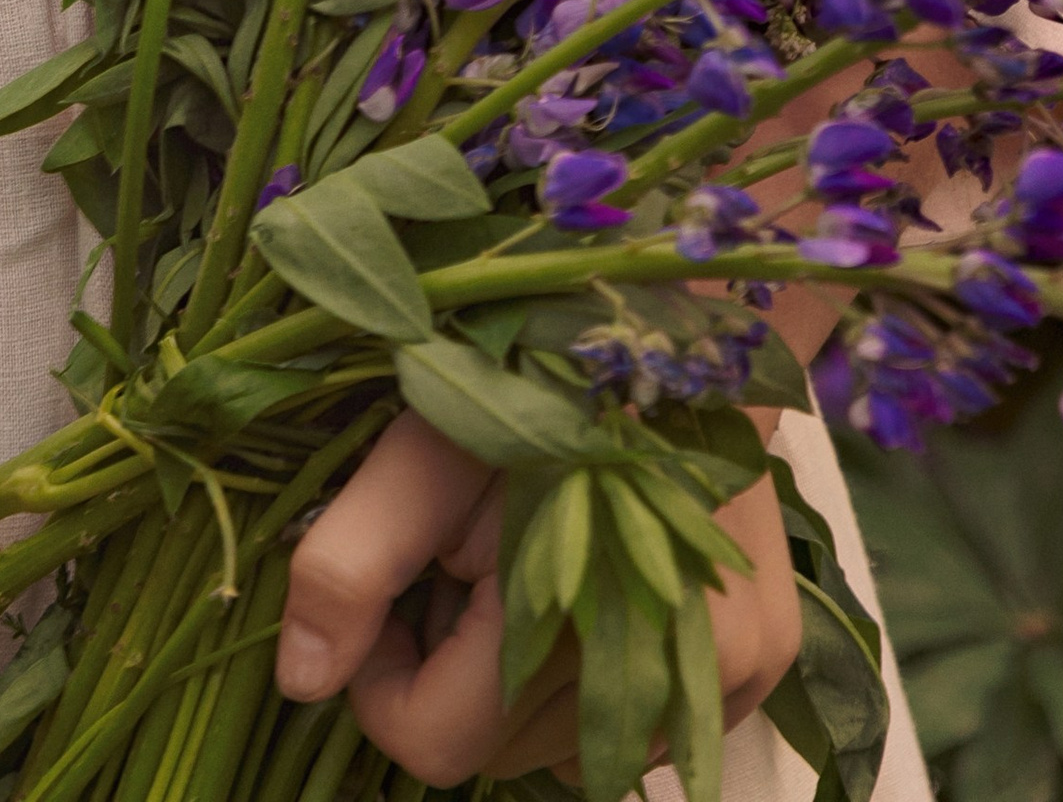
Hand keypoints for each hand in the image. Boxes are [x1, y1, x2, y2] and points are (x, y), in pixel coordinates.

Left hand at [275, 413, 802, 779]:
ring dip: (519, 676)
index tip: (392, 586)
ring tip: (524, 557)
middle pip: (497, 748)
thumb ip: (352, 561)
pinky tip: (585, 579)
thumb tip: (301, 682)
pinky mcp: (761, 664)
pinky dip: (587, 673)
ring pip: (562, 743)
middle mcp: (669, 677)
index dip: (384, 674)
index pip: (434, 743)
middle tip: (461, 555)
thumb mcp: (426, 443)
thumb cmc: (541, 365)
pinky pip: (633, 724)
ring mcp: (726, 677)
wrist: (683, 314)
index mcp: (574, 625)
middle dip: (454, 668)